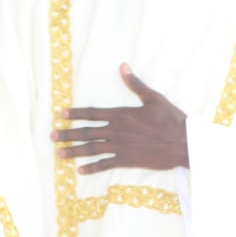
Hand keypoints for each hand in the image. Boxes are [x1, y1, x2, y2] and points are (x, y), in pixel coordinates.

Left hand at [52, 64, 187, 173]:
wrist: (184, 143)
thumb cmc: (171, 119)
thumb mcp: (154, 97)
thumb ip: (135, 84)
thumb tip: (123, 66)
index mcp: (122, 114)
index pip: (92, 113)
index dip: (75, 114)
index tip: (60, 115)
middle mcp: (118, 131)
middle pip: (87, 132)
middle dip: (68, 134)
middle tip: (51, 136)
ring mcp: (121, 147)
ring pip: (92, 149)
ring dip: (74, 151)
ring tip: (59, 153)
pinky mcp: (128, 160)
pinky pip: (106, 164)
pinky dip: (92, 168)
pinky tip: (79, 170)